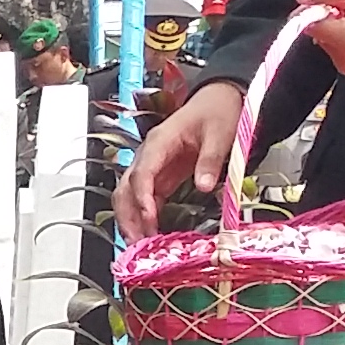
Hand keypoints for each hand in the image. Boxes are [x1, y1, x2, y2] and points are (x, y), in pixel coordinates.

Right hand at [122, 79, 244, 235]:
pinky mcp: (160, 176)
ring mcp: (152, 167)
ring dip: (131, 219)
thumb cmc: (216, 112)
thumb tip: (203, 186)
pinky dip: (143, 217)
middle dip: (128, 216)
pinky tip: (149, 232)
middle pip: (125, 188)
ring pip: (128, 196)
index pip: (142, 173)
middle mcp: (148, 155)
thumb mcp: (219, 134)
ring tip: (140, 243)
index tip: (149, 218)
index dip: (142, 198)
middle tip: (138, 241)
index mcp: (159, 142)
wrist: (218, 101)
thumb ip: (210, 160)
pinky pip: (144, 199)